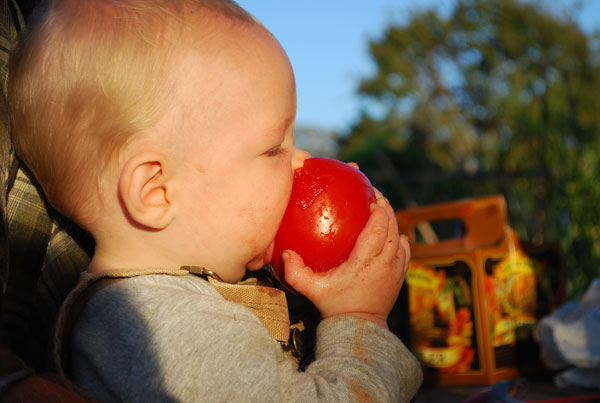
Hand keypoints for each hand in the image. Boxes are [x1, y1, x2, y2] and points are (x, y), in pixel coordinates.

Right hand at [281, 189, 409, 327]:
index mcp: (366, 261)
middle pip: (391, 228)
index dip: (378, 210)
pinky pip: (404, 252)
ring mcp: (394, 270)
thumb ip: (296, 272)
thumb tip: (285, 253)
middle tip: (376, 195)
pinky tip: (395, 234)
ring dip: (393, 222)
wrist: (359, 328)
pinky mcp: (399, 277)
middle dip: (386, 209)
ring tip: (384, 210)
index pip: (378, 228)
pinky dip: (400, 239)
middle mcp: (384, 263)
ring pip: (399, 238)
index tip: (370, 198)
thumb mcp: (313, 289)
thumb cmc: (335, 306)